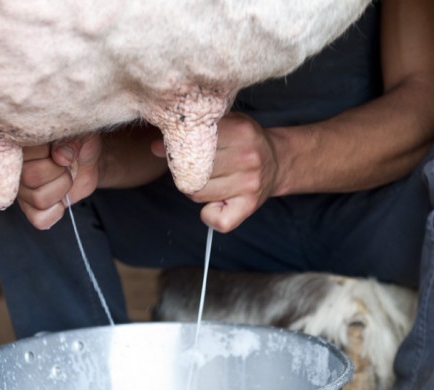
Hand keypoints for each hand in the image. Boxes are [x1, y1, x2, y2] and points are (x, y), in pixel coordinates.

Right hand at [17, 134, 100, 229]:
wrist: (86, 160)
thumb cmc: (77, 143)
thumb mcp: (80, 134)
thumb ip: (70, 140)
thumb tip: (61, 156)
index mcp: (18, 145)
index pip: (21, 153)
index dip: (46, 152)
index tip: (56, 148)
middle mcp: (13, 168)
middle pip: (30, 178)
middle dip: (58, 172)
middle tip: (64, 164)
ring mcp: (20, 191)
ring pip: (39, 199)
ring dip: (62, 189)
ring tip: (64, 178)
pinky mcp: (30, 209)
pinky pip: (40, 220)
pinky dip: (56, 212)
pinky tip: (61, 199)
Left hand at [155, 112, 280, 232]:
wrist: (277, 161)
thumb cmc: (244, 142)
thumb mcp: (224, 126)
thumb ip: (193, 132)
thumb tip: (156, 147)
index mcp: (240, 131)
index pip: (194, 144)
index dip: (180, 150)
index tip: (180, 151)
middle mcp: (247, 158)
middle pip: (193, 171)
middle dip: (186, 172)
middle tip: (195, 169)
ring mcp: (249, 184)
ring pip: (198, 194)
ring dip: (195, 191)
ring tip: (206, 182)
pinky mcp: (249, 206)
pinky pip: (216, 220)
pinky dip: (209, 215)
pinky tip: (215, 203)